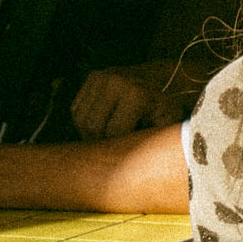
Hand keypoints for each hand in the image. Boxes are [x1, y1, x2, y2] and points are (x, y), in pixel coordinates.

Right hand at [70, 65, 184, 140]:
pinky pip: (76, 108)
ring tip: (105, 136)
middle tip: (111, 146)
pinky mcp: (92, 77)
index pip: (112, 133)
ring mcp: (101, 77)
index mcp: (136, 95)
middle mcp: (115, 82)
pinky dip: (84, 120)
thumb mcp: (166, 124)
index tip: (125, 148)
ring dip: (88, 132)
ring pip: (80, 118)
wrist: (162, 78)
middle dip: (99, 141)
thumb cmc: (164, 107)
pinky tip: (100, 123)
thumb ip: (154, 141)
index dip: (116, 146)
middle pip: (92, 126)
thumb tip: (136, 165)